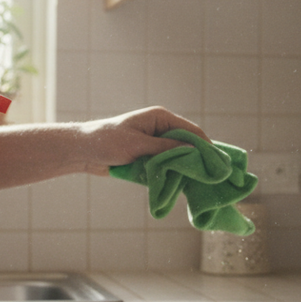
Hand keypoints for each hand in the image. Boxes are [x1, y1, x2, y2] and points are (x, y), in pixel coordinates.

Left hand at [77, 106, 207, 175]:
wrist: (83, 151)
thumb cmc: (107, 142)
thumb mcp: (139, 145)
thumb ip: (166, 147)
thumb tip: (193, 150)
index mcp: (160, 117)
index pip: (191, 130)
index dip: (205, 145)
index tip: (217, 161)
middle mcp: (160, 128)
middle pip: (187, 142)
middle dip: (198, 157)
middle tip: (212, 174)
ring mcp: (155, 142)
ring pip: (178, 154)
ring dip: (186, 167)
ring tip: (202, 181)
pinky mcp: (149, 155)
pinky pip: (167, 163)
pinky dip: (174, 171)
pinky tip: (184, 184)